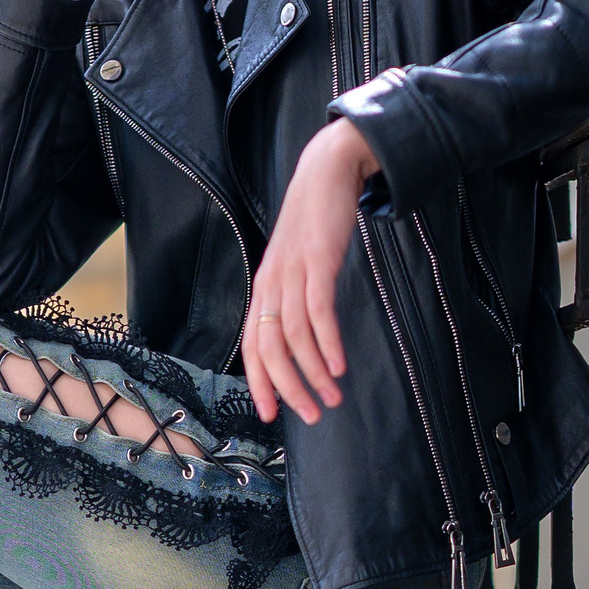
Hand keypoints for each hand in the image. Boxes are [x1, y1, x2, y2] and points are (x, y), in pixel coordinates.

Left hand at [243, 119, 380, 425]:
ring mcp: (292, 272)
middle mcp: (271, 284)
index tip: (271, 414)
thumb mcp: (296, 266)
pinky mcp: (317, 260)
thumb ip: (293, 299)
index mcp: (263, 290)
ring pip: (294, 335)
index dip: (259, 382)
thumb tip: (300, 341)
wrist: (325, 173)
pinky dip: (326, 341)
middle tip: (309, 415)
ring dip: (312, 372)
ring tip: (331, 398)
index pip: (251, 346)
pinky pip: (318, 310)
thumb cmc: (313, 226)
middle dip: (287, 387)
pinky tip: (337, 366)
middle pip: (269, 348)